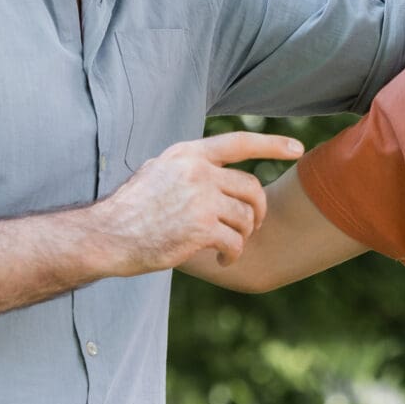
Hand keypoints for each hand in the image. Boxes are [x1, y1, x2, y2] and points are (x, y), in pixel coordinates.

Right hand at [89, 132, 302, 273]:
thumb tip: (212, 166)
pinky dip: (234, 255)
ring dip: (243, 236)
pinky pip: (236, 242)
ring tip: (227, 247)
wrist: (107, 236)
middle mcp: (197, 171)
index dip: (272, 144)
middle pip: (251, 187)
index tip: (297, 148)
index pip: (239, 142)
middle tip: (252, 226)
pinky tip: (223, 261)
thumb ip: (186, 167)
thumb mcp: (155, 171)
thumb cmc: (129, 209)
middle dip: (258, 210)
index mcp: (187, 155)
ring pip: (246, 217)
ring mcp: (201, 199)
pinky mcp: (201, 228)